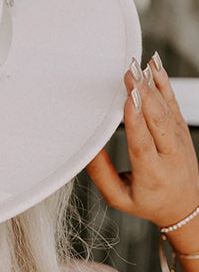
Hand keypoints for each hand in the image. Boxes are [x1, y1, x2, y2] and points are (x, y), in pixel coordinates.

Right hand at [87, 54, 198, 229]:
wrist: (185, 205)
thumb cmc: (148, 201)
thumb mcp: (118, 197)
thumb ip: (101, 174)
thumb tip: (87, 148)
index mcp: (152, 174)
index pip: (143, 143)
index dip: (135, 121)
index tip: (128, 100)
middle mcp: (169, 154)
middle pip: (157, 120)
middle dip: (143, 94)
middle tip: (128, 74)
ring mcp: (179, 139)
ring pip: (165, 108)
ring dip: (151, 85)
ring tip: (136, 67)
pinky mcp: (181, 128)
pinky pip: (172, 101)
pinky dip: (163, 82)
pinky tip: (154, 67)